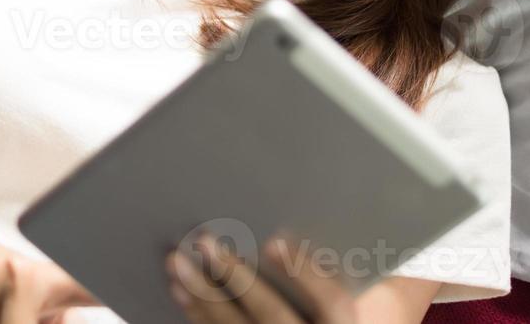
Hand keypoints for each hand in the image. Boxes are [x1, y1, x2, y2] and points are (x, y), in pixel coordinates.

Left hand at [166, 232, 358, 323]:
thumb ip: (340, 263)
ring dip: (203, 293)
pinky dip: (199, 313)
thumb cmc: (328, 307)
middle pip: (272, 314)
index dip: (305, 272)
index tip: (274, 242)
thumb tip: (330, 216)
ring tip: (178, 261)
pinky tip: (182, 290)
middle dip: (234, 277)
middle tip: (205, 242)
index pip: (332, 302)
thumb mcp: (350, 292)